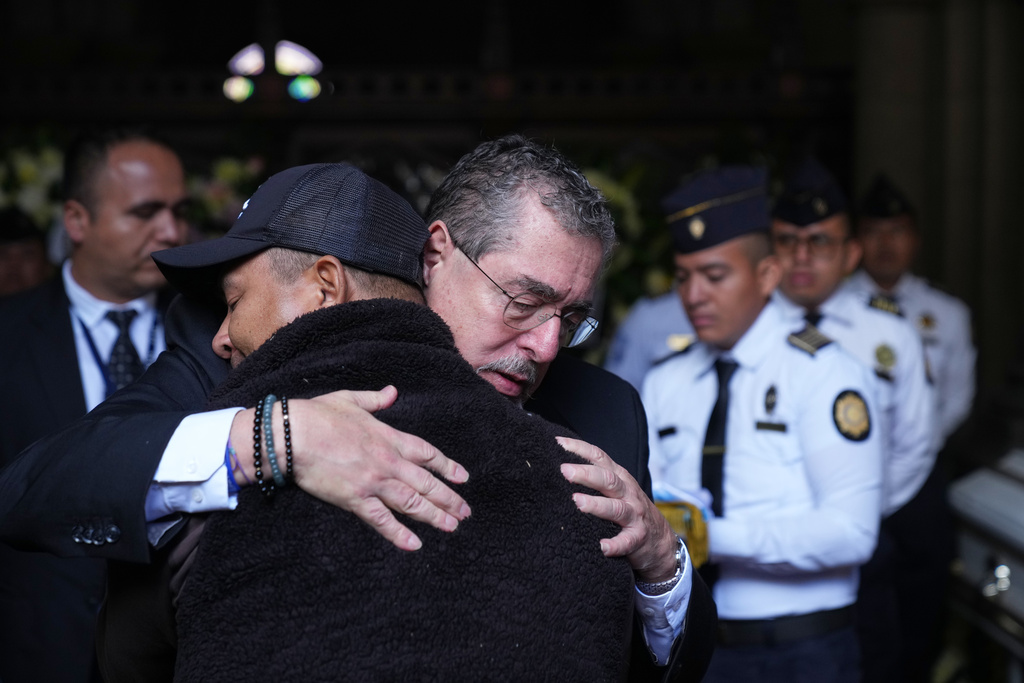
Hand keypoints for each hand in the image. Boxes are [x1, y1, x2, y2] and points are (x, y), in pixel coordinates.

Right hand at [232, 386, 470, 551]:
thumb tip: (392, 391)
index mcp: (388, 437)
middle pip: (426, 482)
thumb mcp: (351, 400)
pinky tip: (414, 545)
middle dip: (448, 497)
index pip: (426, 453)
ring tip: (452, 526)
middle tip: (465, 511)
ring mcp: (374, 481)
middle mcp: (388, 461)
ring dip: (434, 515)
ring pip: (412, 502)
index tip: (462, 477)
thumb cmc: (318, 415)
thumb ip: (375, 399)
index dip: (447, 466)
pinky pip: (382, 520)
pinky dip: (399, 533)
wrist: (293, 434)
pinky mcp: (355, 499)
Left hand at [558, 436, 677, 582]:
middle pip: (607, 479)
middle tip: (564, 471)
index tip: (558, 444)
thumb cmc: (630, 509)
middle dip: (585, 474)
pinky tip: (603, 547)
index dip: (580, 449)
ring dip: (596, 505)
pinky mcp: (638, 538)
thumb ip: (597, 476)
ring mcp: (634, 515)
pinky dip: (616, 545)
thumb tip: (561, 465)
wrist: (661, 540)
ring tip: (578, 502)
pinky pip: (627, 541)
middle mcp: (627, 493)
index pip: (599, 457)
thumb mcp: (617, 488)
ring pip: (615, 508)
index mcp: (619, 477)